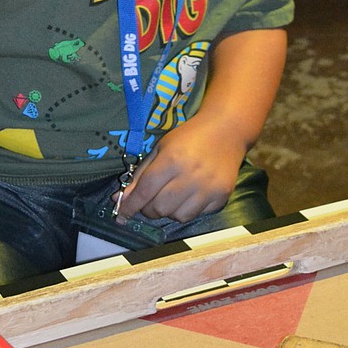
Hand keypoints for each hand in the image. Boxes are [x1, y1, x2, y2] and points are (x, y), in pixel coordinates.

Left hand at [114, 117, 243, 223]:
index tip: (121, 215)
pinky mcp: (222, 195)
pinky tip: (189, 196)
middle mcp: (191, 176)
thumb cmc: (189, 137)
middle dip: (149, 210)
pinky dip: (187, 210)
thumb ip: (141, 175)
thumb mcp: (160, 149)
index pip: (146, 191)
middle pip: (160, 208)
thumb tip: (121, 199)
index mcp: (172, 160)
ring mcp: (208, 188)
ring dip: (169, 211)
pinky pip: (197, 214)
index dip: (131, 206)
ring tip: (170, 198)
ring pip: (178, 216)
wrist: (226, 130)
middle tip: (149, 203)